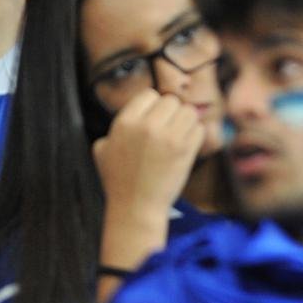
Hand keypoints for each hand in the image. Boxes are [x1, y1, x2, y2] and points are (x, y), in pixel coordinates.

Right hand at [93, 89, 204, 217]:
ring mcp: (168, 136)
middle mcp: (147, 125)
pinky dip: (196, 136)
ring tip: (178, 138)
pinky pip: (199, 129)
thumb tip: (133, 114)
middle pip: (172, 101)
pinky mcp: (185, 148)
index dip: (154, 106)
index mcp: (125, 122)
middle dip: (172, 114)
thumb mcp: (103, 150)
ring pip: (189, 111)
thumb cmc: (119, 180)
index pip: (150, 94)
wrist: (136, 207)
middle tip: (168, 131)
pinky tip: (186, 148)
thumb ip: (115, 129)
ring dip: (186, 123)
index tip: (155, 120)